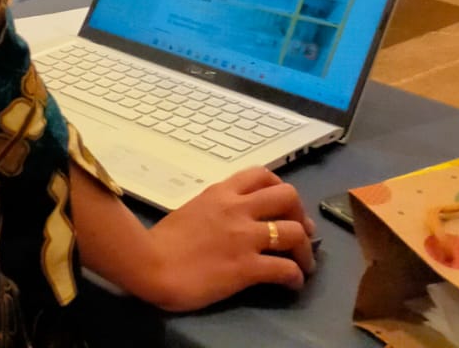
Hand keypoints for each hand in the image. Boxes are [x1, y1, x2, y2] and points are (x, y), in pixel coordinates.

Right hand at [137, 167, 316, 311]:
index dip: (281, 189)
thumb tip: (237, 219)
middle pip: (288, 196)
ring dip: (306, 250)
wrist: (152, 264)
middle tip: (300, 233)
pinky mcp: (247, 267)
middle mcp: (237, 208)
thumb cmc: (166, 239)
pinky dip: (296, 277)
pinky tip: (292, 284)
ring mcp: (245, 237)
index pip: (262, 174)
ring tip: (303, 264)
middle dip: (301, 214)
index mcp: (221, 192)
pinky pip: (286, 269)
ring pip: (295, 232)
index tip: (283, 208)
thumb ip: (218, 207)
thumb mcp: (194, 209)